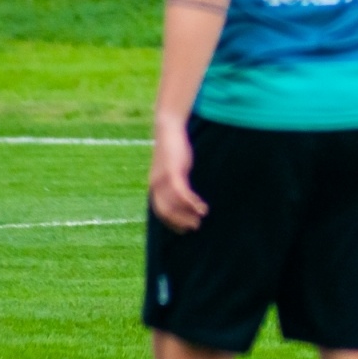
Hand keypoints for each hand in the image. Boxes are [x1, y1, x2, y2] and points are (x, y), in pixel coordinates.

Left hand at [149, 116, 207, 232]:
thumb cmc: (173, 147)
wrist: (168, 128)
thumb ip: (175, 178)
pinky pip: (182, 194)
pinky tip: (202, 208)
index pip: (160, 210)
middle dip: (180, 222)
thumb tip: (183, 189)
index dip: (171, 222)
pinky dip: (192, 203)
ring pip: (174, 205)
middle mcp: (156, 185)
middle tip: (194, 227)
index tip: (183, 230)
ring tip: (200, 219)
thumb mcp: (172, 166)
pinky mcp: (173, 173)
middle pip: (165, 211)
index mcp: (155, 185)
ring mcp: (164, 179)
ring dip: (187, 215)